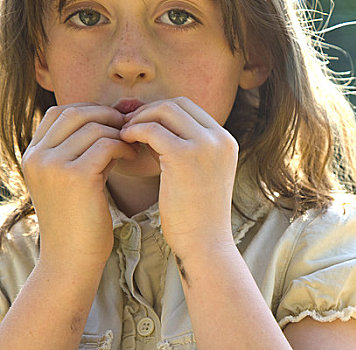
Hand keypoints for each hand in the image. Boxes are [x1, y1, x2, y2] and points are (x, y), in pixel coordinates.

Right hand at [22, 103, 136, 270]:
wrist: (72, 258)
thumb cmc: (79, 221)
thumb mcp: (72, 180)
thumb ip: (82, 150)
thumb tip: (110, 122)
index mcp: (32, 155)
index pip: (59, 113)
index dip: (90, 110)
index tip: (113, 122)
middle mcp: (37, 156)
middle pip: (76, 112)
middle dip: (107, 115)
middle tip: (129, 127)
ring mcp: (53, 165)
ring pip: (94, 127)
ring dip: (119, 133)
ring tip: (133, 146)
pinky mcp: (75, 176)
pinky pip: (106, 144)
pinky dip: (124, 146)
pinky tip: (133, 156)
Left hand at [120, 97, 237, 251]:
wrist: (205, 244)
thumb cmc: (195, 215)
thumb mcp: (196, 174)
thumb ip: (181, 147)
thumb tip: (150, 125)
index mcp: (225, 141)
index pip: (189, 108)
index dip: (161, 111)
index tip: (141, 123)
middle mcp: (220, 138)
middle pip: (177, 104)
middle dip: (149, 110)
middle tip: (128, 125)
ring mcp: (206, 146)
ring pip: (164, 111)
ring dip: (140, 119)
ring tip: (124, 134)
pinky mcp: (186, 156)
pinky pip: (152, 130)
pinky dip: (134, 131)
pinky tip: (124, 143)